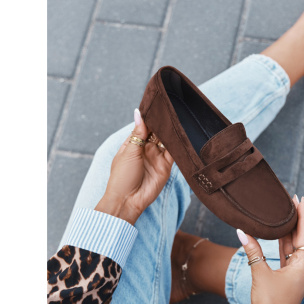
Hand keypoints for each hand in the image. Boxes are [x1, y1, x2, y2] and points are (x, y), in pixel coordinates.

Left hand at [95, 109, 173, 224]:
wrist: (128, 201)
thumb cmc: (122, 177)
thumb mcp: (128, 152)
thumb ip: (138, 133)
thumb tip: (139, 112)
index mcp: (133, 143)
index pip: (144, 126)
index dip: (150, 116)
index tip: (158, 102)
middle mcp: (146, 149)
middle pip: (157, 132)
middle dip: (163, 121)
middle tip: (171, 107)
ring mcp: (157, 157)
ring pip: (166, 140)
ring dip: (171, 131)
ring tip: (178, 117)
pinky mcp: (166, 166)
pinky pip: (174, 152)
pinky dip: (178, 144)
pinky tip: (182, 133)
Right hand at [237, 195, 303, 303]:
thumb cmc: (270, 302)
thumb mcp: (260, 273)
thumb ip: (253, 251)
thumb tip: (242, 232)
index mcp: (303, 265)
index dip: (302, 215)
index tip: (300, 200)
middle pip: (301, 238)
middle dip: (295, 219)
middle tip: (290, 200)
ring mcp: (297, 273)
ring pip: (294, 246)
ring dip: (289, 231)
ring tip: (284, 213)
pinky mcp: (289, 277)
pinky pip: (288, 256)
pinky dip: (284, 244)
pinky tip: (278, 233)